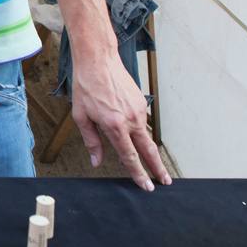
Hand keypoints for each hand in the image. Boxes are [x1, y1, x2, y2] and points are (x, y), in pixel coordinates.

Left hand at [69, 47, 170, 190]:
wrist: (98, 60)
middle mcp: (131, 120)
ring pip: (146, 136)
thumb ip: (91, 141)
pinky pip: (142, 122)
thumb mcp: (81, 116)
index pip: (130, 157)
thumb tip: (96, 161)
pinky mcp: (141, 102)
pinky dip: (140, 131)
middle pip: (149, 151)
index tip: (147, 186)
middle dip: (158, 168)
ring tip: (153, 164)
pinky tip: (132, 131)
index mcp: (115, 126)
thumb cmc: (86, 86)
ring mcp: (139, 110)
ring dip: (150, 151)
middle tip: (165, 182)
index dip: (138, 174)